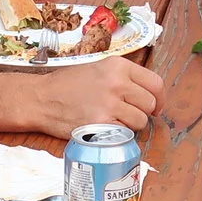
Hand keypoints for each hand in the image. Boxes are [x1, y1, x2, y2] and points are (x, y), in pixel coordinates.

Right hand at [26, 56, 162, 132]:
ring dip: (131, 125)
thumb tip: (148, 92)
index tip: (156, 107)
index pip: (155, 83)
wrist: (41, 98)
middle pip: (150, 104)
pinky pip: (124, 133)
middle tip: (130, 115)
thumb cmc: (67, 84)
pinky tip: (105, 128)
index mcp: (118, 66)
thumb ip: (122, 76)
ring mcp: (109, 105)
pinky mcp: (101, 125)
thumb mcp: (98, 68)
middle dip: (143, 112)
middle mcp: (117, 83)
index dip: (160, 98)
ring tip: (114, 121)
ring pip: (140, 121)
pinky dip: (118, 134)